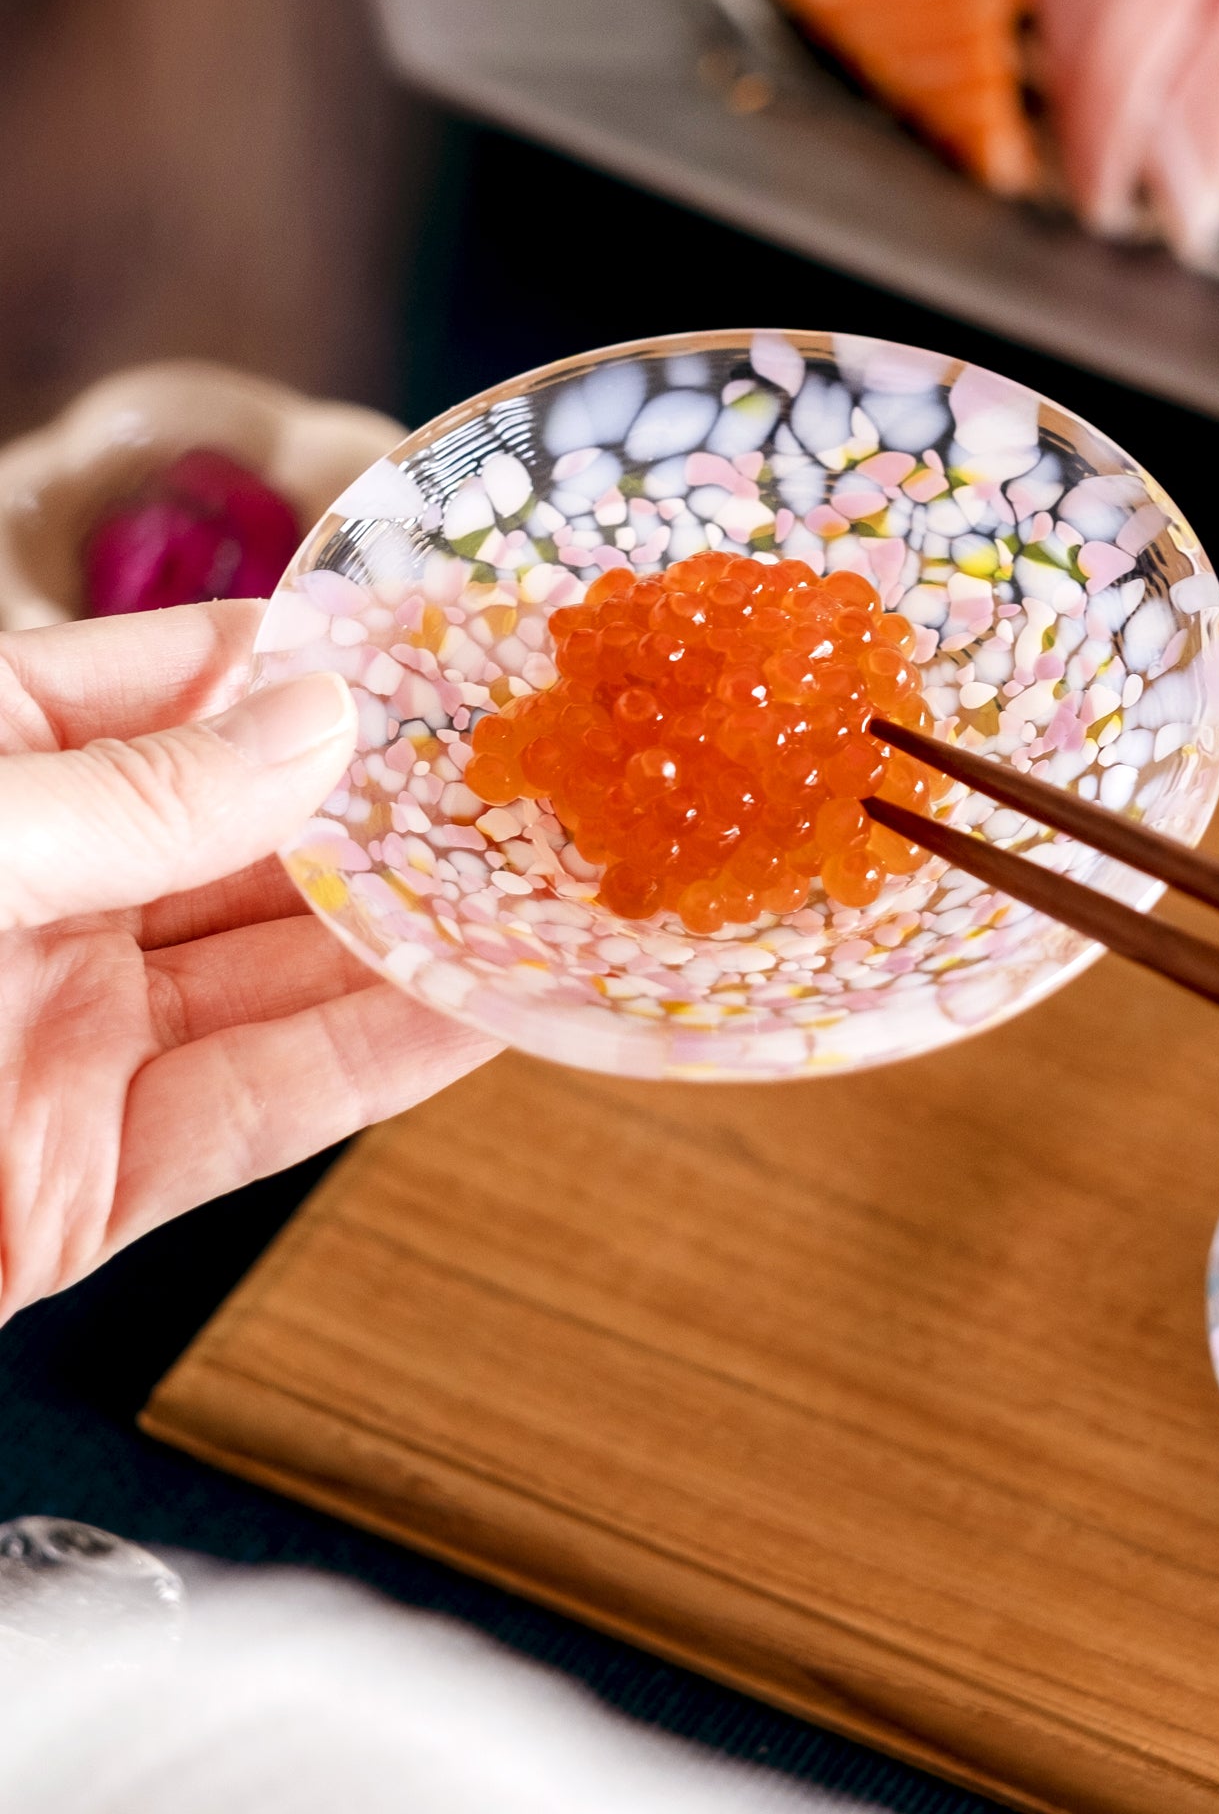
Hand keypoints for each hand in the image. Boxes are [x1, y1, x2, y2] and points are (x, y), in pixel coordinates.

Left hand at [1, 602, 497, 1321]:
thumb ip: (140, 792)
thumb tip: (324, 724)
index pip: (183, 689)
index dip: (321, 666)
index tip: (453, 648)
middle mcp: (29, 901)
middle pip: (254, 838)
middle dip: (396, 808)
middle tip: (544, 775)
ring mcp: (60, 1043)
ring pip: (280, 977)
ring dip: (418, 938)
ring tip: (554, 887)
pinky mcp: (84, 1182)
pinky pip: (263, 1109)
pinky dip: (378, 1065)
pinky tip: (487, 1010)